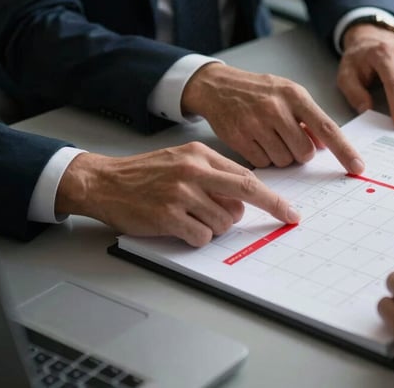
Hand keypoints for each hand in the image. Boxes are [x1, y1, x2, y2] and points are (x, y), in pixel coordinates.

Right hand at [55, 142, 299, 246]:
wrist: (104, 182)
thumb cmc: (145, 174)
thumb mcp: (183, 161)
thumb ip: (214, 174)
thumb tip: (246, 198)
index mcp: (199, 156)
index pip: (247, 177)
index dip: (272, 196)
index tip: (290, 210)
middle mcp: (193, 172)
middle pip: (246, 192)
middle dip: (273, 207)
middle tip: (285, 219)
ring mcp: (180, 194)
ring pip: (224, 221)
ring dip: (216, 227)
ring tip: (194, 219)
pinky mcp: (167, 216)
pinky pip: (202, 236)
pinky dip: (198, 237)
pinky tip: (181, 227)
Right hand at [182, 62, 364, 172]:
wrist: (217, 86)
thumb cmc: (258, 91)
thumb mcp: (287, 93)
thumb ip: (308, 118)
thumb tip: (324, 145)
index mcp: (295, 95)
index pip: (326, 127)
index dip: (344, 150)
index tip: (358, 167)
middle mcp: (277, 109)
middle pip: (305, 152)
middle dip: (300, 152)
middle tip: (287, 137)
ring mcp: (256, 124)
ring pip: (284, 161)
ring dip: (280, 155)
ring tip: (268, 136)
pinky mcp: (239, 138)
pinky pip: (263, 163)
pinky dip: (263, 157)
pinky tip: (255, 140)